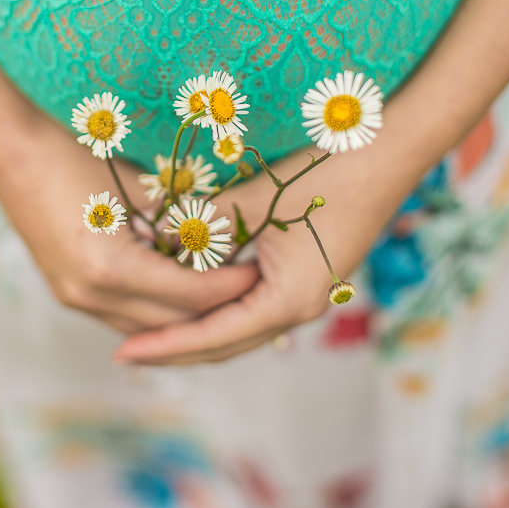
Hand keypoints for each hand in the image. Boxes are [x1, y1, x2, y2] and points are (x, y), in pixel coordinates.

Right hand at [0, 116, 259, 333]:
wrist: (11, 154)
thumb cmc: (74, 158)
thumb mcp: (136, 188)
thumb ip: (179, 217)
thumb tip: (224, 234)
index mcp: (111, 268)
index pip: (189, 293)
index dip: (228, 284)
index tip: (258, 269)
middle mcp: (90, 294)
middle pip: (170, 323)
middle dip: (212, 308)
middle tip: (248, 285)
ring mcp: (73, 297)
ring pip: (144, 327)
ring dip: (182, 314)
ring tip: (218, 290)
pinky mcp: (66, 291)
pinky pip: (120, 314)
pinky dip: (152, 307)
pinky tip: (176, 289)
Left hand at [113, 146, 402, 362]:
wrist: (384, 154)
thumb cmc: (322, 173)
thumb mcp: (252, 200)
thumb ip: (201, 225)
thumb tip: (150, 241)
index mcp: (287, 301)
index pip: (211, 337)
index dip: (165, 346)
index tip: (125, 353)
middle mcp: (298, 311)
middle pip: (224, 345)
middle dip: (174, 349)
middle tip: (126, 352)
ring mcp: (305, 298)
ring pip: (238, 330)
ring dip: (195, 332)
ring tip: (149, 333)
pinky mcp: (305, 280)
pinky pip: (251, 308)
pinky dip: (217, 310)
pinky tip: (188, 301)